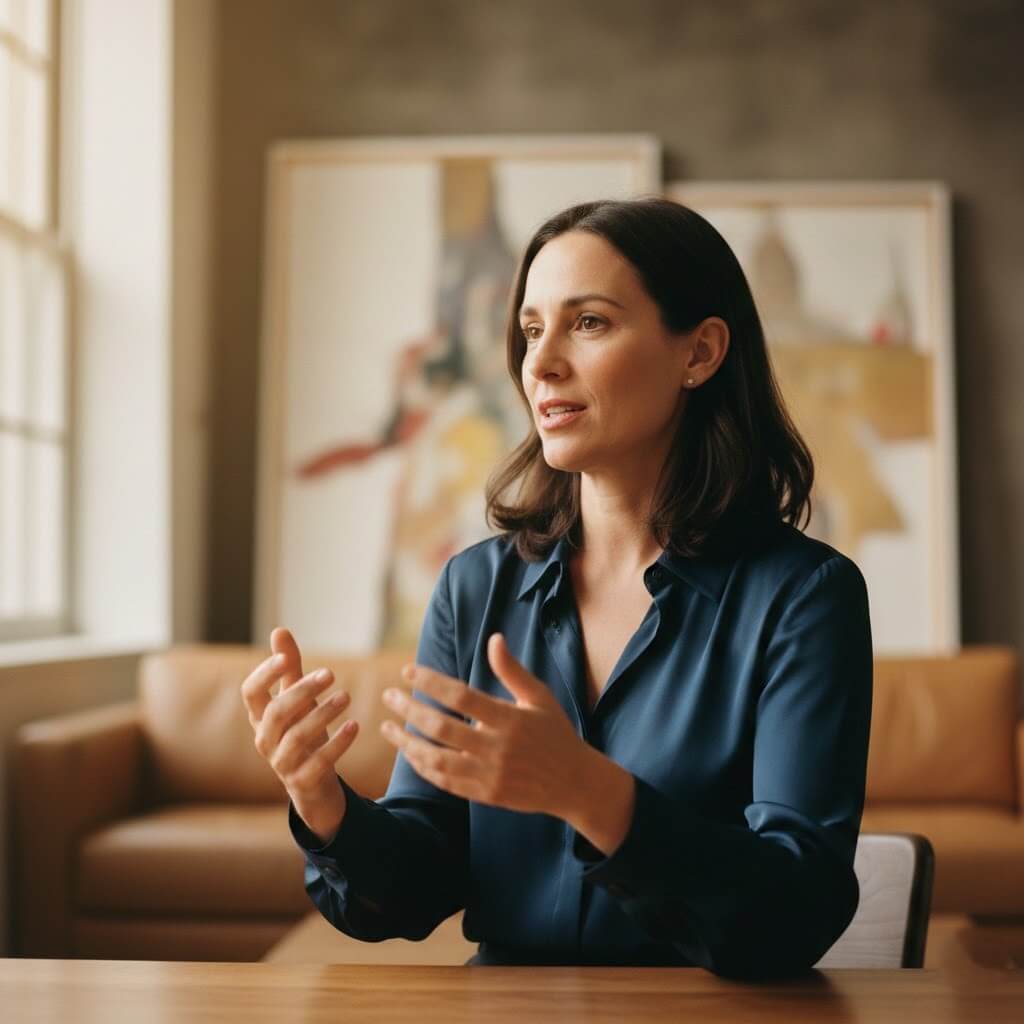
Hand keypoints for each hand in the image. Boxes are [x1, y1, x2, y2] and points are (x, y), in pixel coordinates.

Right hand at [240, 627, 358, 839]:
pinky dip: (338, 744)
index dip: (265, 674)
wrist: (312, 782)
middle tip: (330, 673)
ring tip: (347, 696)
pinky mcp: (302, 781)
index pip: (250, 692)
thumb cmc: (301, 730)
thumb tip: (278, 630)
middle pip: (276, 712)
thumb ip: (289, 667)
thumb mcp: (296, 699)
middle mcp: (265, 740)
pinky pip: (318, 762)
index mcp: (260, 717)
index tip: (287, 658)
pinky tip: (355, 725)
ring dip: (323, 714)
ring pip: (297, 737)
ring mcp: (282, 763)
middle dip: (302, 691)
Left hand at [379, 632, 590, 820]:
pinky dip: (423, 766)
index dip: (431, 682)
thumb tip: (494, 638)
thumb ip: (513, 670)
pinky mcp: (485, 795)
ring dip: (407, 742)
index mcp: (510, 719)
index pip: (461, 696)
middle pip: (441, 727)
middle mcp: (497, 748)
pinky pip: (445, 781)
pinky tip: (410, 752)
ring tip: (387, 727)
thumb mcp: (539, 697)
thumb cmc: (555, 732)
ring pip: (436, 759)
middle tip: (389, 695)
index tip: (408, 671)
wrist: (574, 783)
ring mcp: (489, 775)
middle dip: (409, 709)